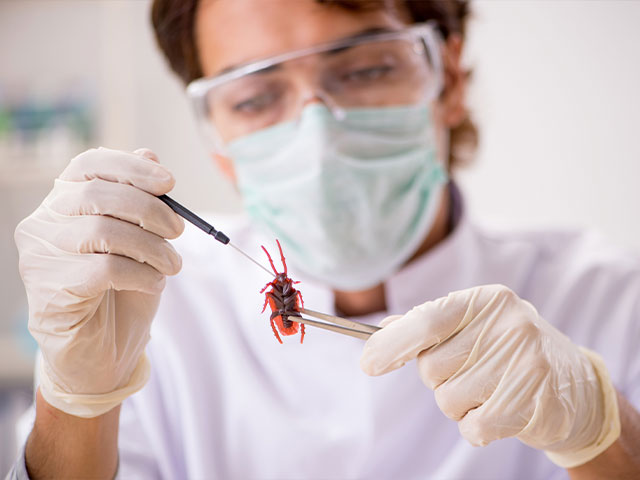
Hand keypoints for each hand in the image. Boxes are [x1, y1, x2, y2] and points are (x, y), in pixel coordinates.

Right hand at [15, 147, 183, 417]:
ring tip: (172, 264)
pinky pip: (104, 269)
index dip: (130, 168)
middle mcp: (43, 222)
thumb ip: (140, 200)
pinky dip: (141, 273)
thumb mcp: (140, 240)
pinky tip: (154, 283)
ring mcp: (41, 256)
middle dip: (149, 209)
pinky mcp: (50, 290)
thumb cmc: (121, 289)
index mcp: (63, 201)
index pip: (88, 165)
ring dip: (151, 247)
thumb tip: (149, 155)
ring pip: (102, 231)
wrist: (103, 350)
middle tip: (179, 231)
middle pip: (96, 194)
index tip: (169, 182)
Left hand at [360, 285, 620, 467]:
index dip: (393, 344)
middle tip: (470, 373)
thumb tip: (381, 331)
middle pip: (431, 368)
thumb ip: (426, 326)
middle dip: (440, 380)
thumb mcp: (471, 327)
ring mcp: (525, 359)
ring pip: (449, 401)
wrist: (571, 384)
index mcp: (484, 300)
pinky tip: (498, 412)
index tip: (367, 363)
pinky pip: (474, 427)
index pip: (427, 320)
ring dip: (459, 406)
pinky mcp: (536, 398)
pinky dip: (476, 427)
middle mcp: (507, 323)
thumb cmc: (505, 352)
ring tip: (488, 391)